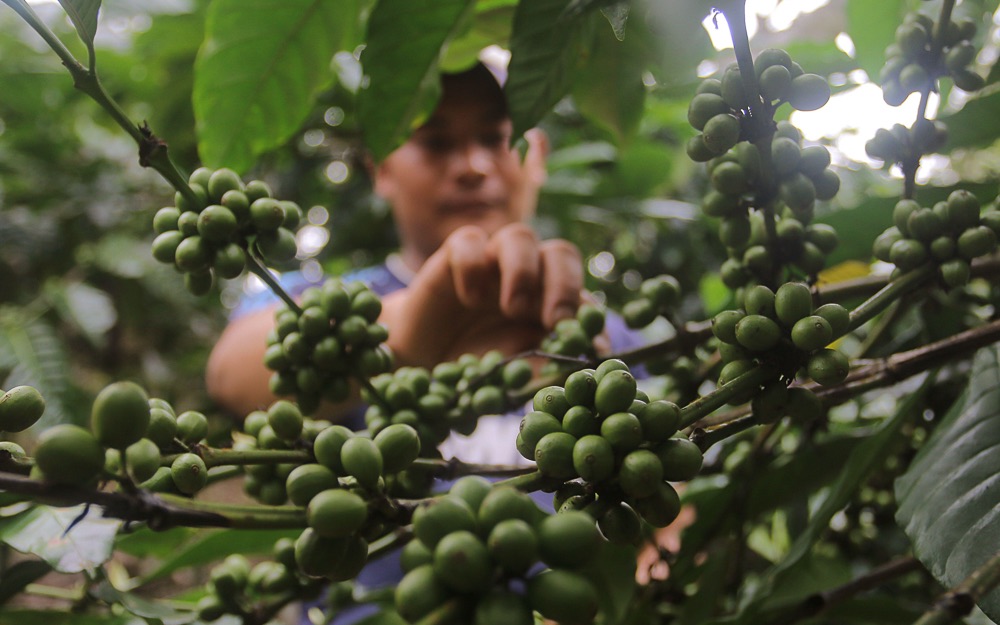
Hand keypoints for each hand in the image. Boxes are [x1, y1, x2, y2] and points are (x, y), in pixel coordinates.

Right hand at [379, 223, 582, 368]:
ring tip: (512, 308)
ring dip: (522, 271)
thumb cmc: (475, 368)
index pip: (582, 294)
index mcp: (549, 304)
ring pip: (519, 237)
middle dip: (564, 284)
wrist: (422, 365)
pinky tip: (469, 298)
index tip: (585, 344)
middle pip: (561, 254)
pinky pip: (469, 240)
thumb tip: (588, 366)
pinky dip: (472, 265)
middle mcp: (527, 277)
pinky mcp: (454, 256)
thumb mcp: (513, 377)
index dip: (588, 315)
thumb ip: (546, 370)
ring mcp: (491, 262)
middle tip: (555, 320)